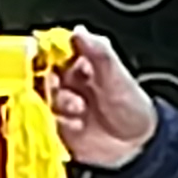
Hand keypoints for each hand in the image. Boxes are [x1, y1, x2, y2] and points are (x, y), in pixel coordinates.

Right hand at [40, 31, 159, 166]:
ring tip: (79, 111)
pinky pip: (43, 123)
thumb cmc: (132, 107)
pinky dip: (57, 123)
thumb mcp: (118, 77)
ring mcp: (60, 106)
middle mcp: (65, 83)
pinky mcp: (56, 127)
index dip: (45, 55)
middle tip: (61, 87)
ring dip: (57, 105)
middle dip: (50, 83)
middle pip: (40, 76)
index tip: (47, 61)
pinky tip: (76, 125)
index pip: (51, 52)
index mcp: (78, 63)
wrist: (138, 146)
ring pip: (40, 100)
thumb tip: (79, 31)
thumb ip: (99, 53)